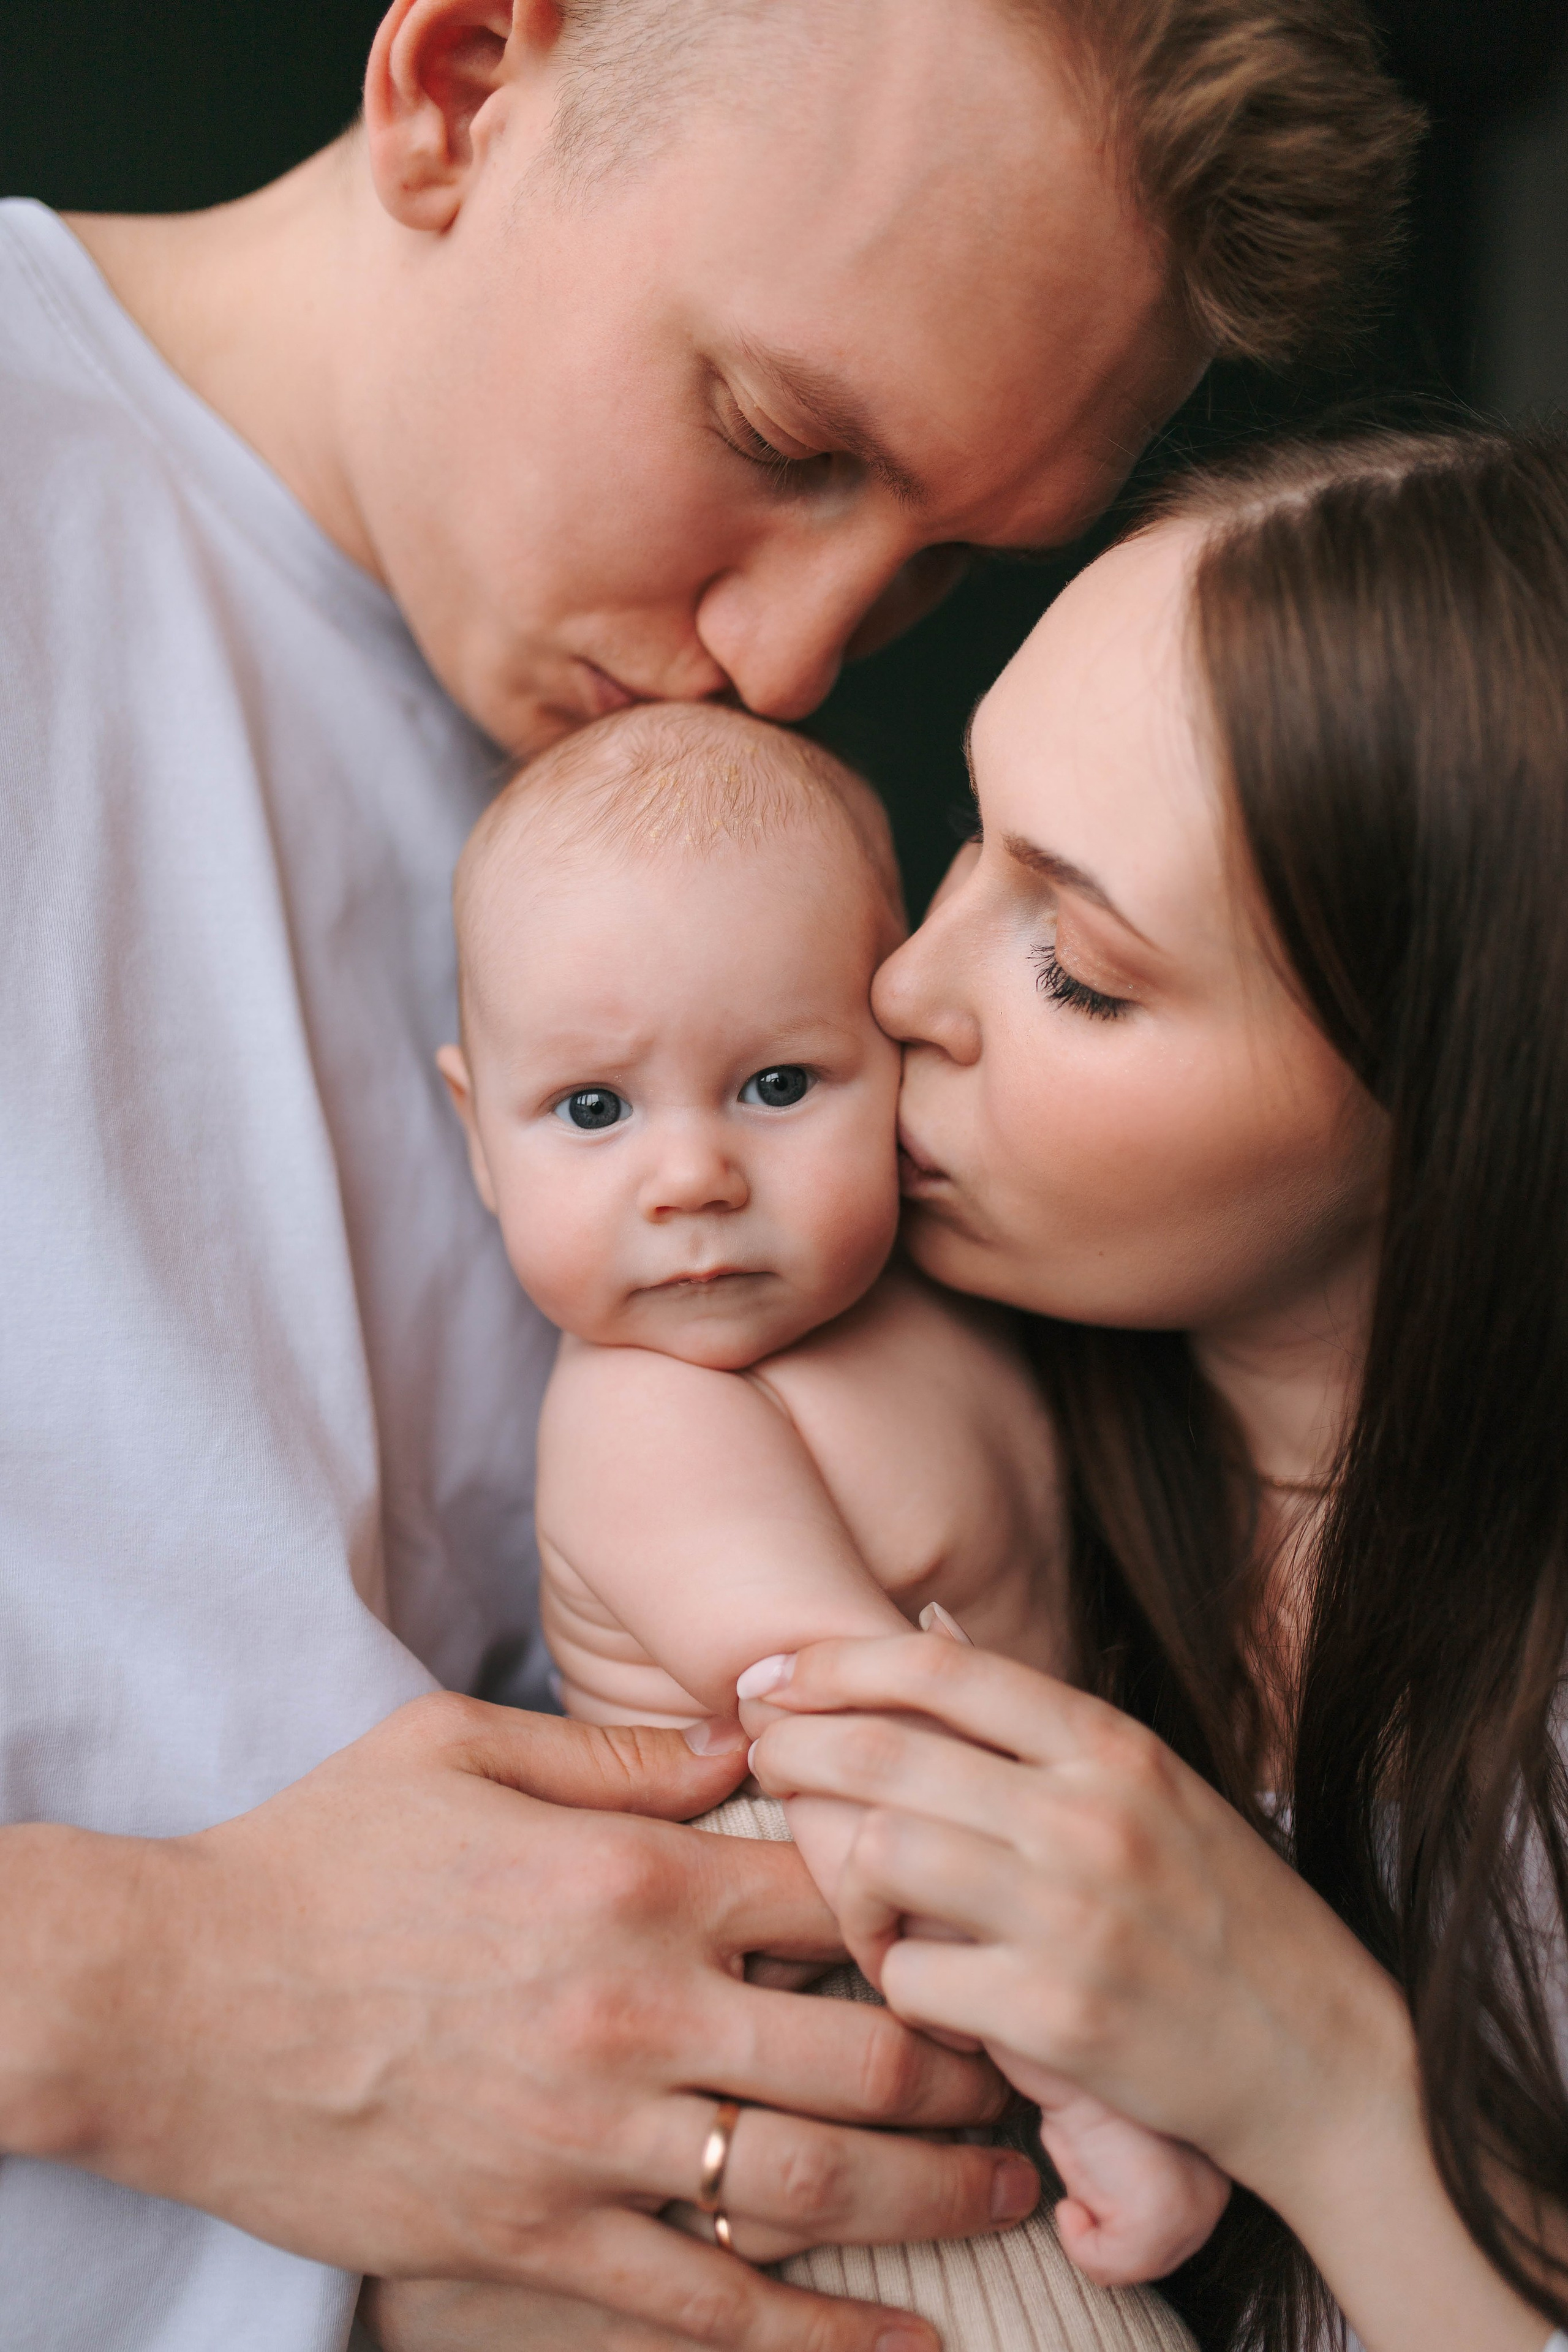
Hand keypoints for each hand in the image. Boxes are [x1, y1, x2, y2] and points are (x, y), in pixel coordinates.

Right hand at [3, 1694, 1037, 2351]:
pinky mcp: (534, 2240)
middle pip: (863, 2051)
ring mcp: (589, 2139)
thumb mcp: (457, 1744)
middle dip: (971, 2068)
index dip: (928, 1908)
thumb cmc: (319, 1853)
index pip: (837, 1894)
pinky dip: (815, 2340)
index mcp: (627, 1877)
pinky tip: (897, 2348)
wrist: (175, 1996)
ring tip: (1011, 2194)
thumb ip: (615, 1747)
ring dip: (933, 2197)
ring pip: (812, 2187)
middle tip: (1032, 2075)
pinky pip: (706, 2310)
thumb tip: (741, 1742)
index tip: (977, 1924)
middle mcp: (633, 2011)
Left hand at [750, 1639, 1560, 2351]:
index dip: (833, 1662)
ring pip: (880, 1859)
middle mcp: (1089, 1813)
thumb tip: (925, 1636)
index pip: (937, 1668)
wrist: (1332, 2063)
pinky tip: (935, 1996)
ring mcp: (1074, 1914)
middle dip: (795, 1748)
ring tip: (865, 1909)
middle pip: (885, 1752)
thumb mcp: (1152, 1789)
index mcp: (1110, 1747)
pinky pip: (912, 1979)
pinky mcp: (1060, 2016)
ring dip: (843, 1885)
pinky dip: (901, 1987)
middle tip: (762, 1761)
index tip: (770, 1674)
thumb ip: (1043, 1728)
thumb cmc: (1226, 1916)